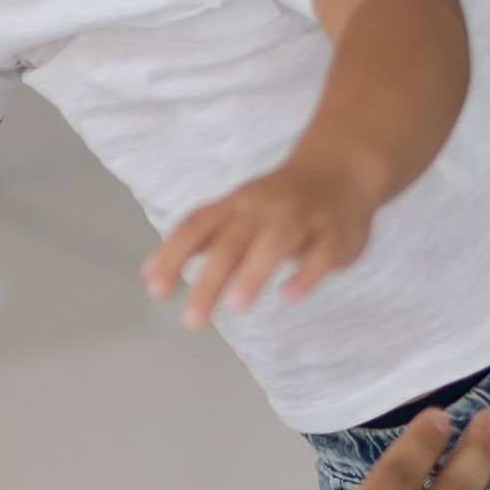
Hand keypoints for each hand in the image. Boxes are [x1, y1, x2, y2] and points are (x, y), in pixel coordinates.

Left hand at [141, 160, 375, 329]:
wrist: (340, 169)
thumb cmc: (278, 203)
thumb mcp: (235, 213)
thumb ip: (197, 243)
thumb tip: (149, 275)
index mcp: (237, 206)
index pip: (198, 226)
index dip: (174, 255)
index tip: (154, 289)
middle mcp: (265, 209)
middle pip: (232, 241)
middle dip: (210, 280)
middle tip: (193, 319)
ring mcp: (302, 219)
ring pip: (275, 242)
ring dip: (254, 272)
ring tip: (236, 305)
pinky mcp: (334, 235)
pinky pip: (321, 253)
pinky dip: (305, 273)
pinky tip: (289, 296)